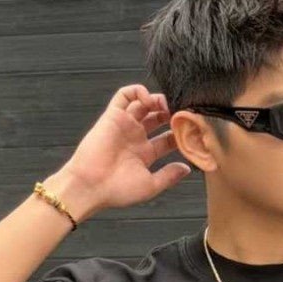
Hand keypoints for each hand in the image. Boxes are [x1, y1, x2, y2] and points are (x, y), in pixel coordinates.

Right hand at [62, 84, 191, 212]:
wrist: (90, 186)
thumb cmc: (117, 190)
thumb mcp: (150, 186)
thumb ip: (169, 176)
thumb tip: (187, 168)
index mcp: (145, 154)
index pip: (168, 138)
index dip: (181, 133)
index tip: (192, 132)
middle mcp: (135, 138)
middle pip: (159, 118)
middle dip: (172, 114)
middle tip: (183, 114)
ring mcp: (125, 126)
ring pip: (144, 104)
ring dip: (158, 100)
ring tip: (168, 105)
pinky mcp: (113, 115)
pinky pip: (125, 95)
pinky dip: (138, 91)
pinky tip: (149, 99)